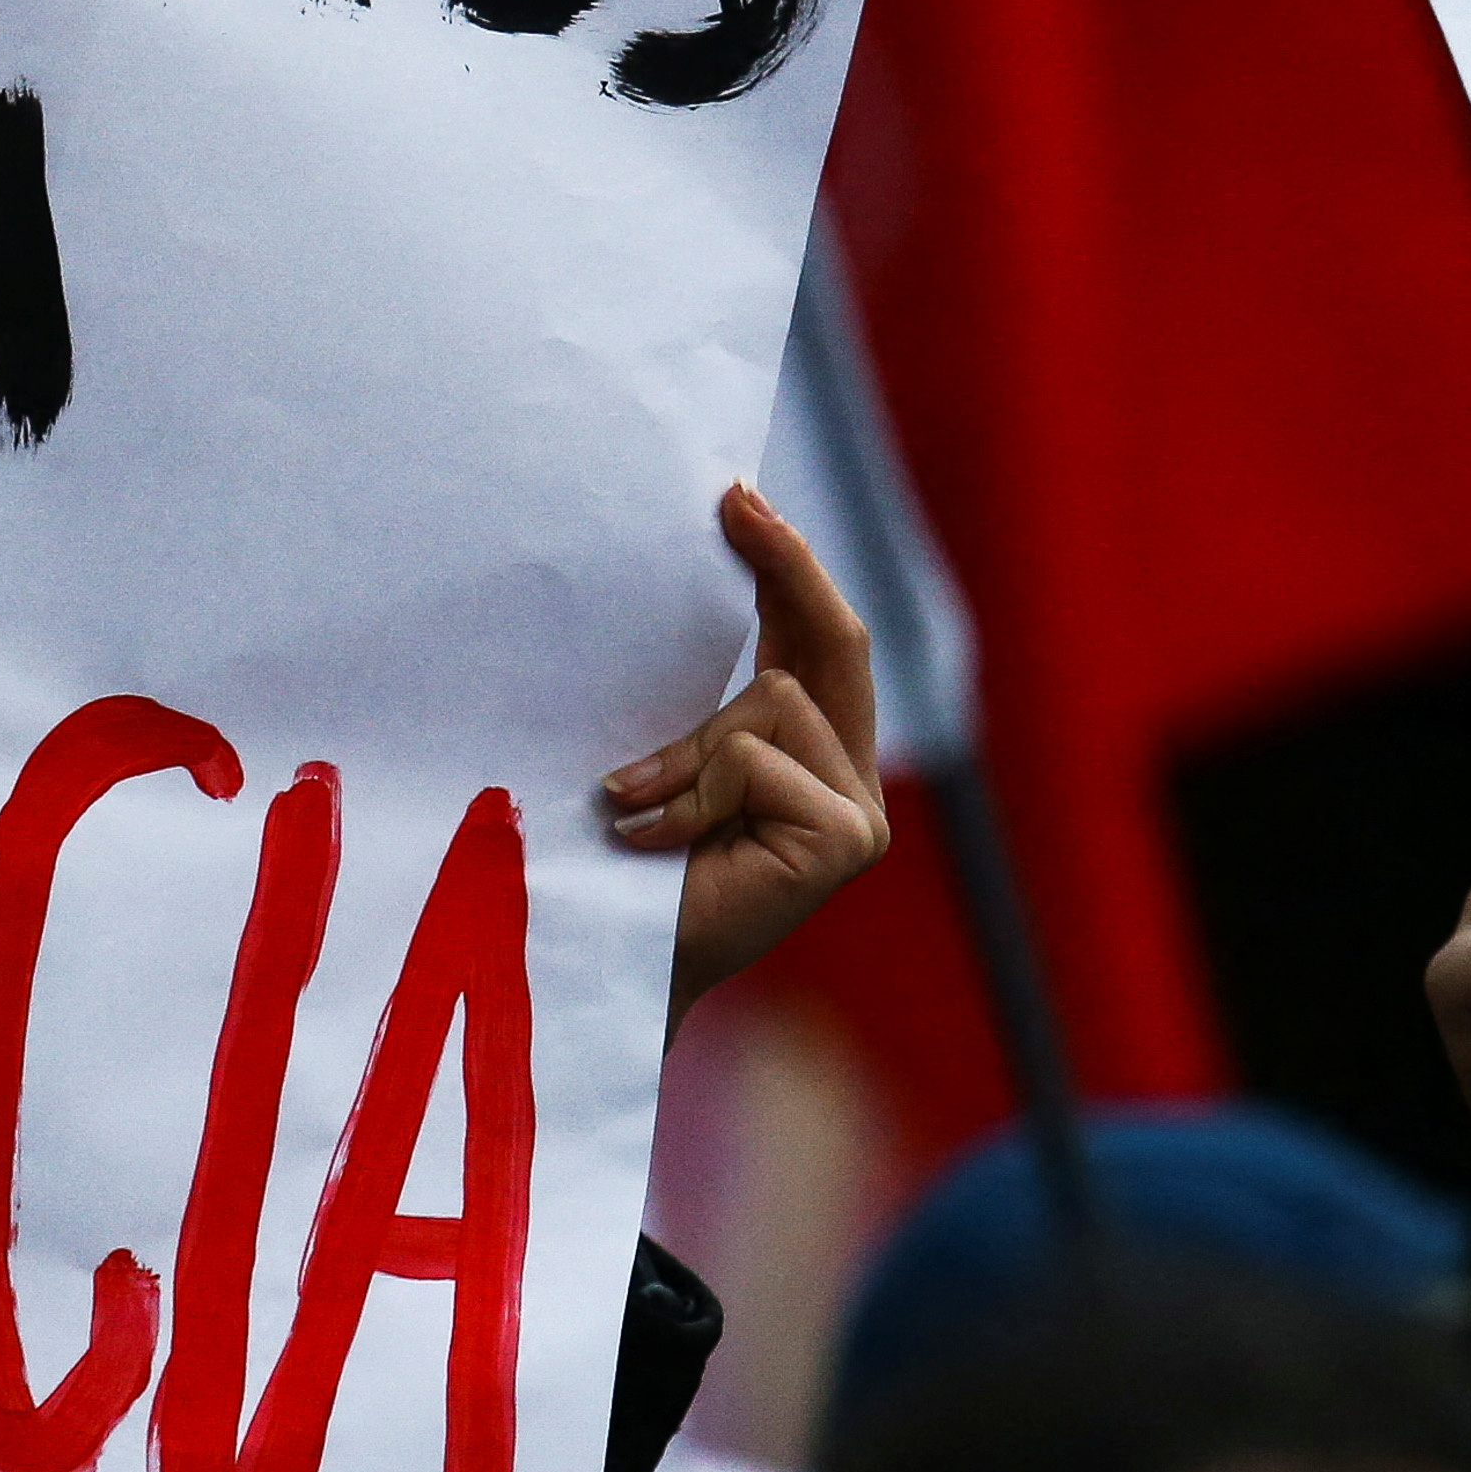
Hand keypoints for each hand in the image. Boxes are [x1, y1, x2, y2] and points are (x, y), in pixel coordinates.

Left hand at [603, 485, 891, 1028]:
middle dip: (786, 565)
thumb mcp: (665, 765)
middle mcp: (853, 786)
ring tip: (633, 809)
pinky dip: (687, 791)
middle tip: (734, 500)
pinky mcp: (843, 839)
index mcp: (816, 762)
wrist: (611, 972)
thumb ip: (698, 703)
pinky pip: (751, 757)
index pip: (818, 644)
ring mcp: (858, 816)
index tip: (739, 499)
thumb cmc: (622, 875)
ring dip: (684, 749)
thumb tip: (691, 584)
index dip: (790, 569)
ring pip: (770, 702)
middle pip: (834, 644)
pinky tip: (652, 840)